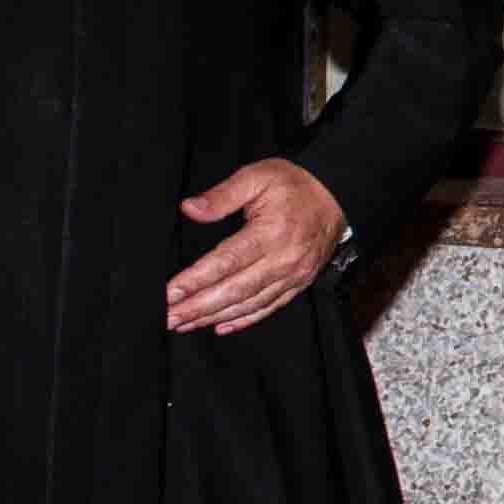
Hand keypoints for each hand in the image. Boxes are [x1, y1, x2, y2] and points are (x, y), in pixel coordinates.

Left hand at [169, 159, 345, 333]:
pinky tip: (221, 327)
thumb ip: (222, 195)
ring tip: (184, 324)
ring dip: (214, 317)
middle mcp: (282, 260)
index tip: (169, 293)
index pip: (225, 262)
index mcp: (270, 233)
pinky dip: (244, 320)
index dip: (195, 281)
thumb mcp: (257, 176)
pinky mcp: (298, 283)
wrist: (336, 196)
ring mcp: (292, 276)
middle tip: (168, 319)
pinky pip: (268, 307)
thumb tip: (190, 209)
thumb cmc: (294, 184)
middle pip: (234, 291)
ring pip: (248, 304)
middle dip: (198, 308)